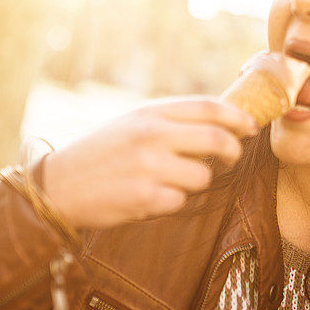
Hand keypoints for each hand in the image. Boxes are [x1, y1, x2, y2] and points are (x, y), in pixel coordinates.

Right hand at [41, 96, 258, 228]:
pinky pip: (181, 201)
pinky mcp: (145, 198)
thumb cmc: (102, 152)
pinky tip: (148, 197)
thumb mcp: (132, 122)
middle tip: (231, 158)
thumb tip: (219, 121)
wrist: (58, 185)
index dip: (237, 116)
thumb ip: (171, 120)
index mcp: (151, 112)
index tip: (252, 126)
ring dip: (193, 182)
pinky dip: (171, 202)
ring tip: (167, 181)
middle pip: (217, 139)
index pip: (209, 107)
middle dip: (232, 151)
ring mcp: (150, 166)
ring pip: (202, 176)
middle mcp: (152, 135)